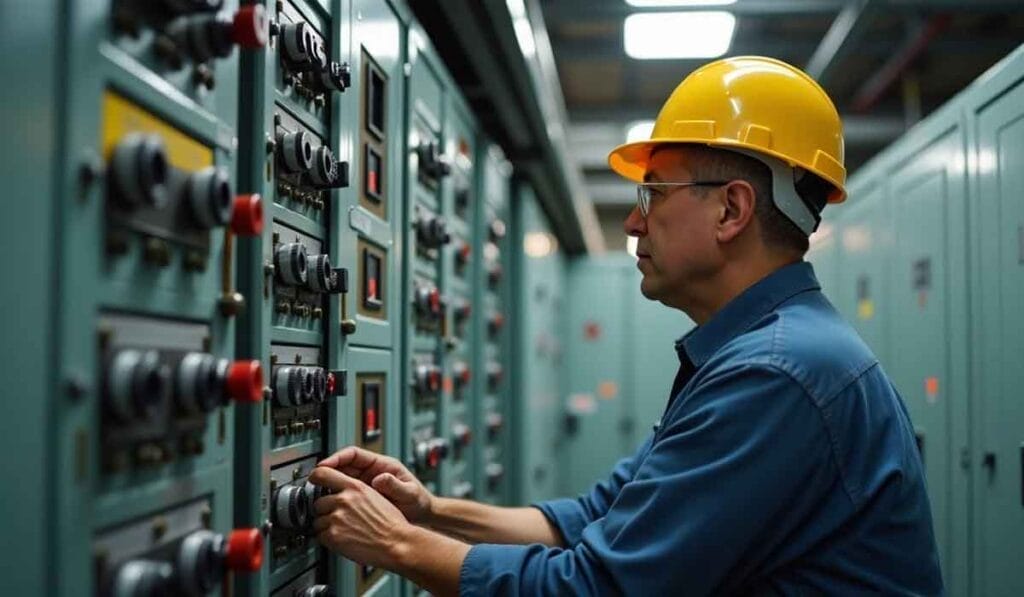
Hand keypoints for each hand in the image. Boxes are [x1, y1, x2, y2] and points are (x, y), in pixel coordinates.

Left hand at [309, 467, 411, 568]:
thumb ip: (354, 490)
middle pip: (318, 502)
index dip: (315, 478)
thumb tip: (339, 489)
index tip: (314, 483)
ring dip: (326, 526)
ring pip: (317, 520)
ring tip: (343, 530)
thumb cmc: (390, 523)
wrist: (396, 543)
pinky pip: (320, 536)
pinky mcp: (333, 536)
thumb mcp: (374, 496)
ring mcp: (337, 518)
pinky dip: (328, 539)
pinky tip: (342, 539)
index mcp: (354, 487)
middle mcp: (344, 500)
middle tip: (338, 517)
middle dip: (325, 511)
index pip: (322, 474)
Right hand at [318, 446, 433, 523]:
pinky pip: (345, 493)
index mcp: (381, 465)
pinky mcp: (363, 498)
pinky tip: (330, 505)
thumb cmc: (418, 501)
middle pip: (343, 466)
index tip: (325, 465)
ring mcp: (366, 485)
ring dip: (330, 484)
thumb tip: (380, 479)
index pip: (354, 454)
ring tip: (318, 493)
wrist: (421, 515)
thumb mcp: (409, 493)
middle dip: (328, 471)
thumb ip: (396, 486)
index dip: (337, 458)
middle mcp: (371, 472)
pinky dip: (337, 497)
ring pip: (342, 480)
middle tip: (314, 479)